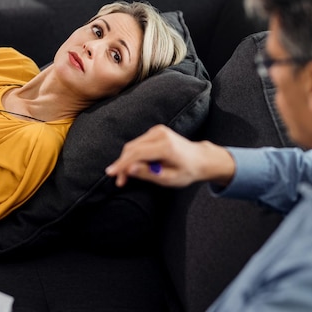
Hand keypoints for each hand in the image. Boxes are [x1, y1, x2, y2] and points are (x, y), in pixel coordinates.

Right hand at [105, 124, 234, 187]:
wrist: (200, 159)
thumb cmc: (187, 171)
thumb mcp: (169, 179)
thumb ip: (148, 173)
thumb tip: (129, 169)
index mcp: (166, 146)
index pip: (137, 154)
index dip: (122, 164)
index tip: (111, 173)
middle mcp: (161, 134)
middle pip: (132, 148)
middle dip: (122, 164)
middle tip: (120, 181)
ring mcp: (158, 130)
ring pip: (132, 145)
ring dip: (126, 160)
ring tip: (126, 176)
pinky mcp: (155, 130)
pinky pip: (138, 143)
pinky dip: (133, 155)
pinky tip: (136, 166)